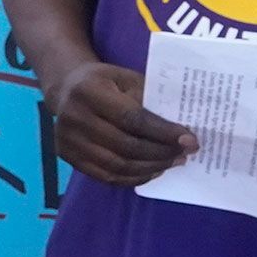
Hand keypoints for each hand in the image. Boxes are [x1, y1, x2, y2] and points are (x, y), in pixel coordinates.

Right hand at [45, 60, 194, 187]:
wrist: (66, 89)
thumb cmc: (105, 82)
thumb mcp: (127, 79)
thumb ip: (148, 99)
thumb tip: (179, 131)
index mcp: (89, 91)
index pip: (131, 118)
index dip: (162, 132)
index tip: (189, 140)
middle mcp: (74, 117)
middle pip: (125, 145)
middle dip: (161, 153)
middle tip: (183, 153)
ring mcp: (67, 140)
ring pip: (117, 166)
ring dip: (150, 168)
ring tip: (172, 163)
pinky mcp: (67, 157)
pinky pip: (105, 176)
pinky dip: (133, 178)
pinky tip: (151, 171)